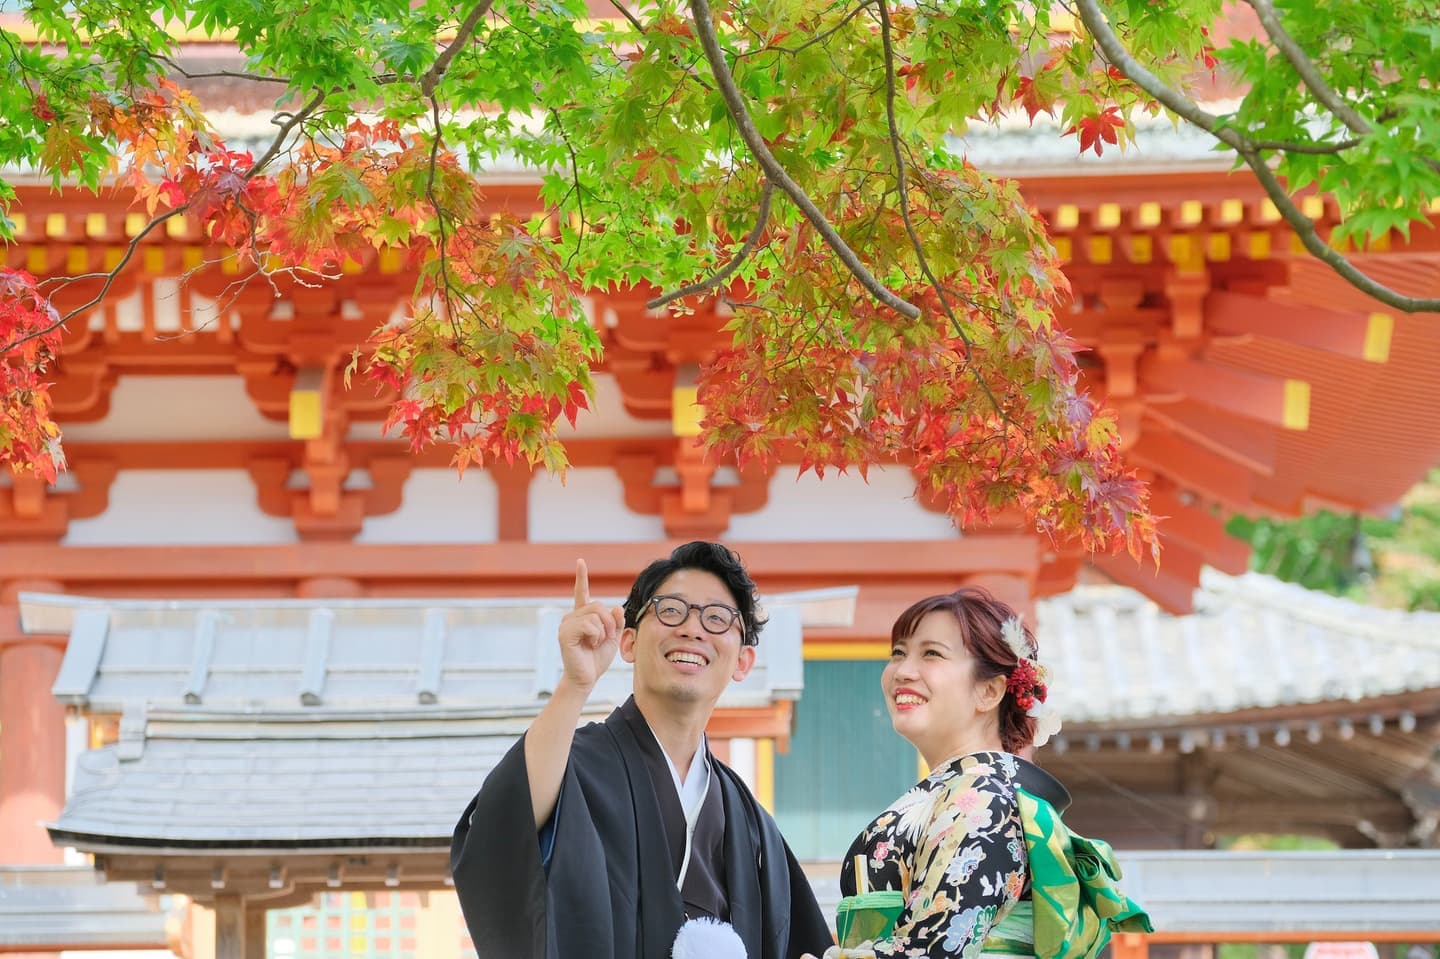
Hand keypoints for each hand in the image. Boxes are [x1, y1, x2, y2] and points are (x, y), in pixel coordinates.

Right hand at [557, 559, 623, 690]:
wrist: (586, 678)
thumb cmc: (597, 659)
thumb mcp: (613, 637)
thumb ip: (616, 622)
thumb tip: (617, 608)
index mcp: (582, 616)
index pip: (581, 593)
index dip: (581, 577)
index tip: (580, 562)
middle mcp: (572, 616)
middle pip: (598, 605)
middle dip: (609, 622)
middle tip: (605, 637)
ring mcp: (567, 624)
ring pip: (595, 615)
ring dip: (603, 630)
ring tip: (595, 643)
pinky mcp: (565, 633)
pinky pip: (589, 625)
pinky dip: (596, 635)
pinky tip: (589, 644)